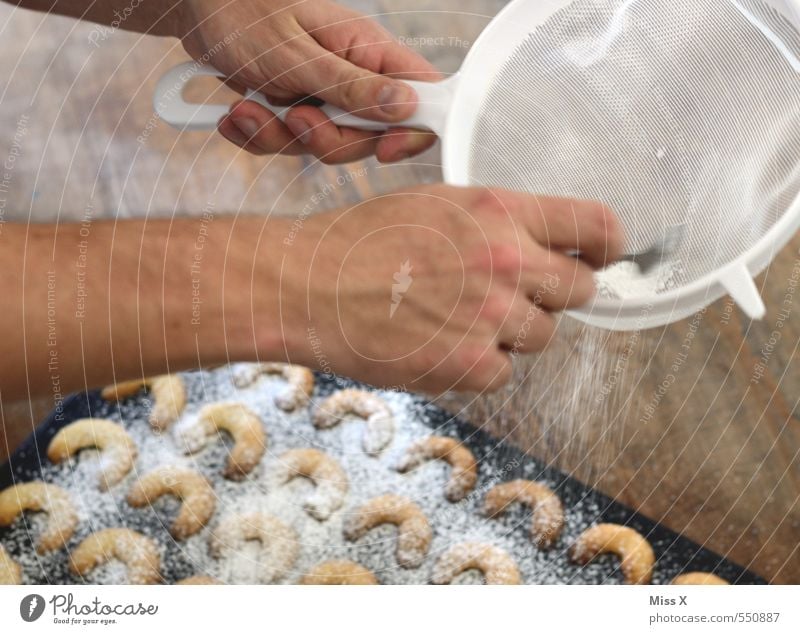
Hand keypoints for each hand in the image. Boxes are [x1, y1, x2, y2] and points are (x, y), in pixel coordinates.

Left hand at [179, 0, 439, 162]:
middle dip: (326, 139)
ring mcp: (324, 95)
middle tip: (294, 116)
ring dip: (280, 138)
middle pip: (370, 136)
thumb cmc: (242, 12)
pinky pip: (291, 144)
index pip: (423, 96)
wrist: (195, 7)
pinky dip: (260, 137)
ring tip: (247, 108)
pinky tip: (237, 114)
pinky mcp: (295, 108)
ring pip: (325, 144)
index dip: (413, 131)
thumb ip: (352, 86)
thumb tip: (408, 107)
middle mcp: (353, 75)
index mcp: (367, 51)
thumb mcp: (297, 54)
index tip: (384, 148)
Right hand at [277, 185, 623, 392]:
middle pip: (582, 291)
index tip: (603, 258)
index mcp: (501, 211)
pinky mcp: (470, 366)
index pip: (599, 227)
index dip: (607, 247)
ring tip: (457, 319)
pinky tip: (438, 344)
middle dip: (554, 295)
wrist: (307, 286)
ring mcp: (492, 318)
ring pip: (542, 336)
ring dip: (511, 333)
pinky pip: (503, 372)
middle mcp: (506, 262)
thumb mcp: (437, 203)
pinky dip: (477, 365)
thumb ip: (499, 222)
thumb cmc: (361, 241)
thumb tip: (541, 246)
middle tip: (512, 296)